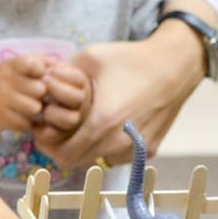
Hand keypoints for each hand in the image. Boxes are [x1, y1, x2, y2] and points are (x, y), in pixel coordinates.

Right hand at [0, 55, 48, 135]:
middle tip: (37, 96)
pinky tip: (21, 117)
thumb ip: (40, 61)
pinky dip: (27, 122)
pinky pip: (25, 123)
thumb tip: (57, 64)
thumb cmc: (7, 82)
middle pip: (40, 90)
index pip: (34, 65)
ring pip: (34, 108)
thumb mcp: (19, 66)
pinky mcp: (0, 119)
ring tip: (30, 107)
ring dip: (35, 110)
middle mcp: (3, 81)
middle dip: (42, 95)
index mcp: (10, 65)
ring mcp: (1, 100)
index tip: (38, 76)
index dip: (41, 72)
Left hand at [34, 30, 203, 169]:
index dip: (50, 145)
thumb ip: (62, 73)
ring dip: (88, 147)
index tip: (46, 131)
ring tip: (88, 125)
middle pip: (78, 161)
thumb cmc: (133, 59)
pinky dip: (109, 146)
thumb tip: (42, 82)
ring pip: (99, 160)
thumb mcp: (92, 57)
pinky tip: (111, 126)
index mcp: (102, 123)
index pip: (64, 156)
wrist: (176, 65)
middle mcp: (119, 142)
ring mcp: (136, 149)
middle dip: (65, 146)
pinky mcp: (149, 150)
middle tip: (62, 128)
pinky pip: (120, 156)